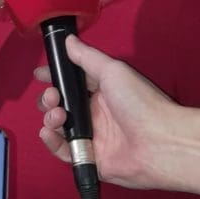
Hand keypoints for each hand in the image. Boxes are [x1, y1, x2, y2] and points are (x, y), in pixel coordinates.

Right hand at [34, 35, 176, 190]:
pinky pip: (63, 151)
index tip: (40, 74)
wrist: (159, 142)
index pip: (71, 83)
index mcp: (102, 92)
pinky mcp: (90, 158)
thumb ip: (86, 57)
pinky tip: (48, 132)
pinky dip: (51, 142)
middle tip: (52, 96)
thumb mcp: (112, 71)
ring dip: (50, 117)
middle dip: (49, 98)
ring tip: (58, 114)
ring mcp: (92, 136)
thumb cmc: (142, 103)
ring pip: (59, 127)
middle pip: (61, 105)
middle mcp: (96, 114)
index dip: (54, 78)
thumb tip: (69, 40)